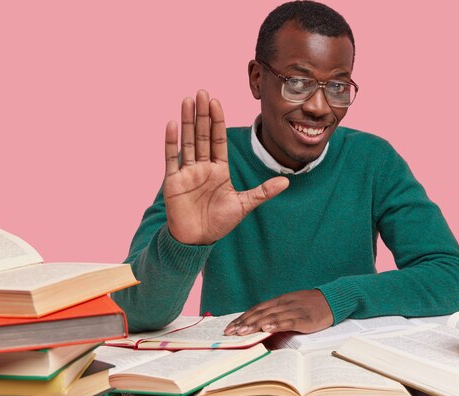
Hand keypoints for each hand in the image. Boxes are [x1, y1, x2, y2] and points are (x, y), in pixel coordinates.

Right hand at [164, 90, 288, 244]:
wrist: (197, 240)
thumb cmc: (219, 223)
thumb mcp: (244, 205)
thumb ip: (263, 192)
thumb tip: (286, 181)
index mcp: (219, 170)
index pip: (218, 140)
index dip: (217, 121)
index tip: (216, 101)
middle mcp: (203, 167)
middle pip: (203, 135)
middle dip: (203, 114)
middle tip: (202, 91)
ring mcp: (187, 172)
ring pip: (188, 141)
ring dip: (187, 120)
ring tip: (187, 100)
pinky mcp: (173, 181)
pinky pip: (171, 157)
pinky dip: (172, 141)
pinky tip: (172, 123)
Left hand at [223, 290, 333, 334]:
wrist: (332, 300)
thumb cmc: (310, 305)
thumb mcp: (291, 305)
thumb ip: (278, 313)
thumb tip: (260, 326)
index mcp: (280, 300)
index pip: (257, 309)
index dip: (243, 317)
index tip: (230, 326)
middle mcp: (284, 304)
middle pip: (261, 313)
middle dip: (244, 323)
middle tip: (230, 332)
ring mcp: (294, 310)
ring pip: (271, 317)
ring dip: (255, 325)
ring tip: (243, 332)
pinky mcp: (305, 318)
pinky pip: (288, 321)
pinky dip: (276, 324)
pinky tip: (267, 329)